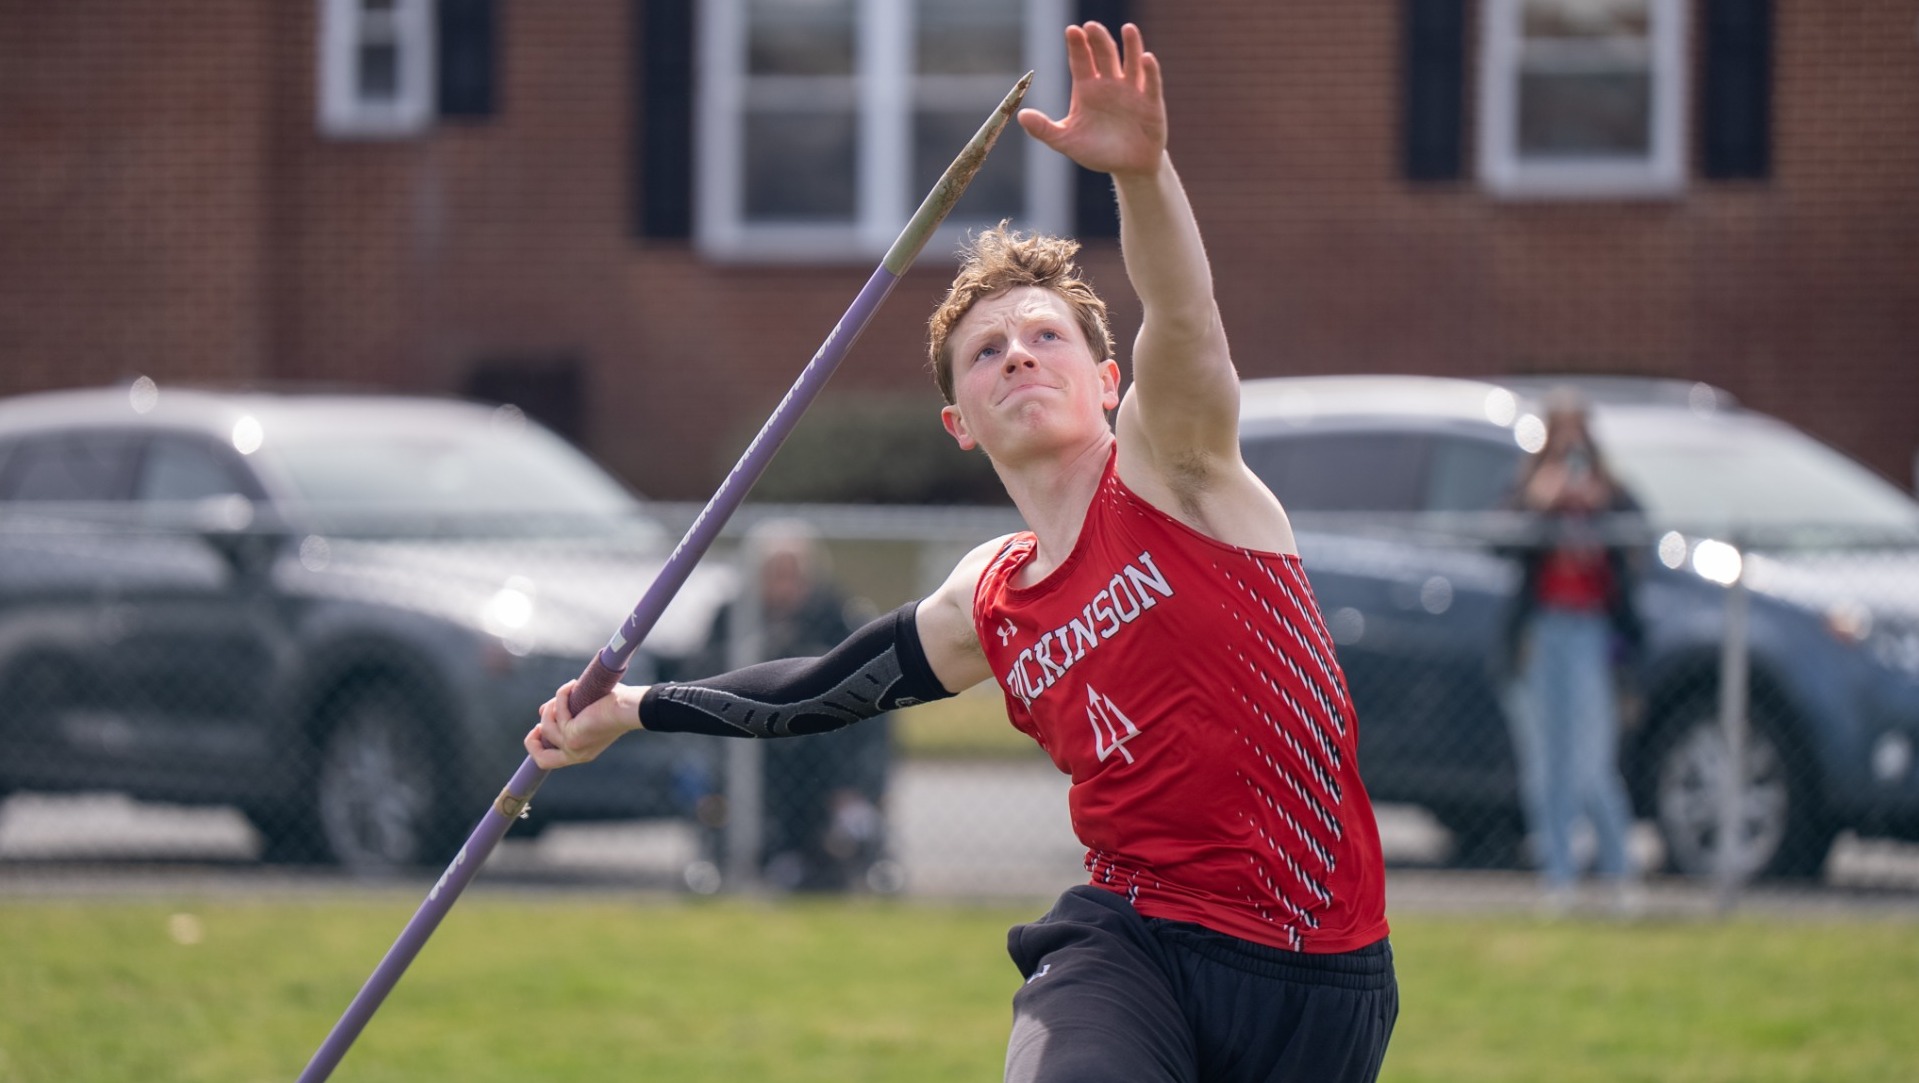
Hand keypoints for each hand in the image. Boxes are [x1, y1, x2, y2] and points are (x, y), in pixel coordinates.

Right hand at [524, 679, 641, 768]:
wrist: (629, 708)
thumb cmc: (615, 706)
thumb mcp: (582, 712)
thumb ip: (563, 713)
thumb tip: (542, 710)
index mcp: (581, 752)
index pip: (550, 761)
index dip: (537, 746)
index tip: (538, 727)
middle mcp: (577, 754)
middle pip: (540, 760)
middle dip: (532, 741)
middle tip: (540, 718)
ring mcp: (573, 748)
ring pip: (546, 727)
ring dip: (553, 705)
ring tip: (569, 690)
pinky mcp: (572, 737)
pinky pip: (557, 712)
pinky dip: (562, 695)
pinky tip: (574, 684)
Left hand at [1017, 22, 1165, 177]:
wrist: (1127, 167)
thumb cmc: (1096, 151)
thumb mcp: (1067, 141)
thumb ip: (1044, 129)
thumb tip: (1021, 115)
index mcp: (1087, 88)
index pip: (1080, 61)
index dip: (1077, 45)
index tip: (1071, 30)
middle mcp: (1109, 83)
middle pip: (1104, 55)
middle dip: (1098, 40)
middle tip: (1091, 26)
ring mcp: (1132, 91)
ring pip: (1131, 63)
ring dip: (1131, 45)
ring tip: (1127, 29)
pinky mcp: (1151, 103)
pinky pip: (1151, 83)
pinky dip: (1150, 71)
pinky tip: (1146, 58)